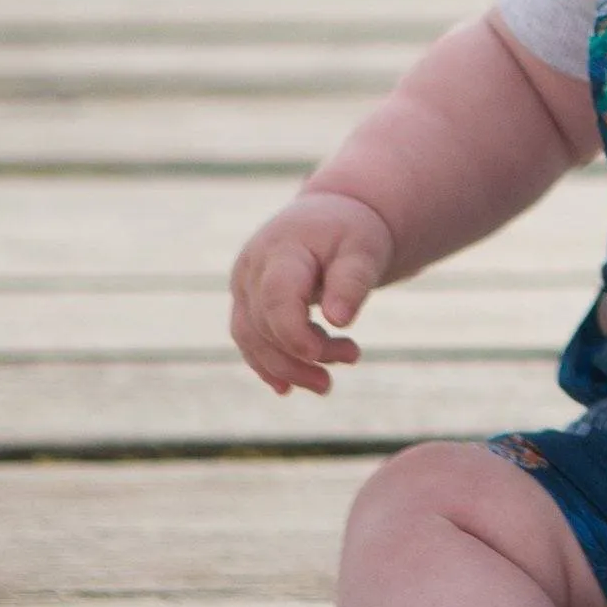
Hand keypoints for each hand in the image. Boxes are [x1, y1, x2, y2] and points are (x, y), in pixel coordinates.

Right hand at [228, 191, 393, 394]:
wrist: (329, 218)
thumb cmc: (350, 232)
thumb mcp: (364, 249)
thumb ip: (352, 281)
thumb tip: (340, 321)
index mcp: (280, 251)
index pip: (276, 299)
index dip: (296, 334)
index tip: (333, 353)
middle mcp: (250, 270)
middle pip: (266, 324)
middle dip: (306, 353)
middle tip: (353, 356)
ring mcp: (242, 288)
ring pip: (251, 338)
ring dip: (286, 368)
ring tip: (326, 384)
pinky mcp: (245, 304)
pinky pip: (249, 341)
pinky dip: (267, 366)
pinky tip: (289, 388)